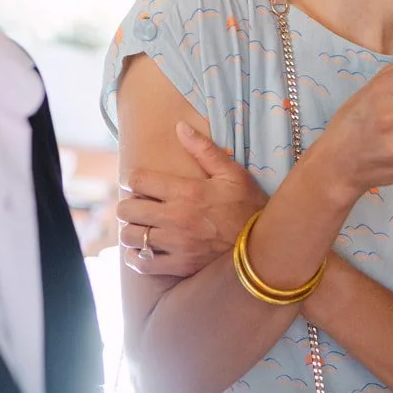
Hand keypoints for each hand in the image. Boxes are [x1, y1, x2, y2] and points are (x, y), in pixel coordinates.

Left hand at [118, 122, 267, 276]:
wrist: (265, 244)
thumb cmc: (249, 205)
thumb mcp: (232, 173)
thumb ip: (204, 149)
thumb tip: (180, 127)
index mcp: (187, 191)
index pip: (138, 180)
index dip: (133, 179)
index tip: (139, 183)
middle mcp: (176, 217)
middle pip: (127, 209)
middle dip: (129, 205)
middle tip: (138, 206)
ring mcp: (176, 244)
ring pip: (131, 236)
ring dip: (132, 230)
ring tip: (142, 228)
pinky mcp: (180, 265)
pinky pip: (143, 263)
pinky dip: (138, 257)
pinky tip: (145, 251)